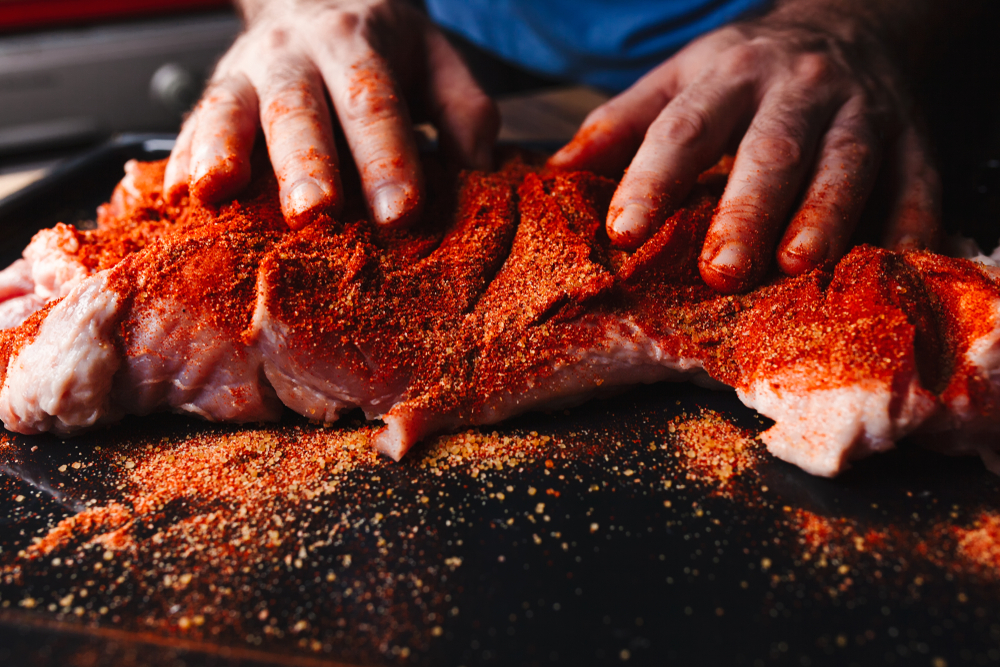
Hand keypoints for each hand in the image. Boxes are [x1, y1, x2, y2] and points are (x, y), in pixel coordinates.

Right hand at [164, 0, 498, 228]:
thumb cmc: (382, 47)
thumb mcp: (437, 62)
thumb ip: (464, 111)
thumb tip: (480, 171)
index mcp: (359, 45)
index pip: (375, 103)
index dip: (387, 157)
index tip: (400, 211)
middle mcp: (297, 55)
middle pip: (298, 107)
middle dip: (305, 161)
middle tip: (315, 211)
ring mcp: (248, 72)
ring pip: (230, 108)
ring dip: (223, 151)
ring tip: (217, 193)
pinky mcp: (215, 94)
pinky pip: (193, 124)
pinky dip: (183, 158)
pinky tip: (178, 195)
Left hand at [549, 2, 941, 292]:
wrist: (847, 26)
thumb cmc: (745, 73)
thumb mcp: (679, 80)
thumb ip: (621, 124)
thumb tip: (555, 171)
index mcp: (729, 76)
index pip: (684, 128)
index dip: (654, 179)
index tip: (623, 232)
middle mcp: (797, 89)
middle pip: (770, 150)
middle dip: (745, 211)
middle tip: (720, 271)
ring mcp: (863, 110)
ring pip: (844, 163)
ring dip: (825, 216)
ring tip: (796, 265)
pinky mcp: (915, 136)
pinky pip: (918, 181)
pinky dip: (911, 223)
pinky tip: (896, 263)